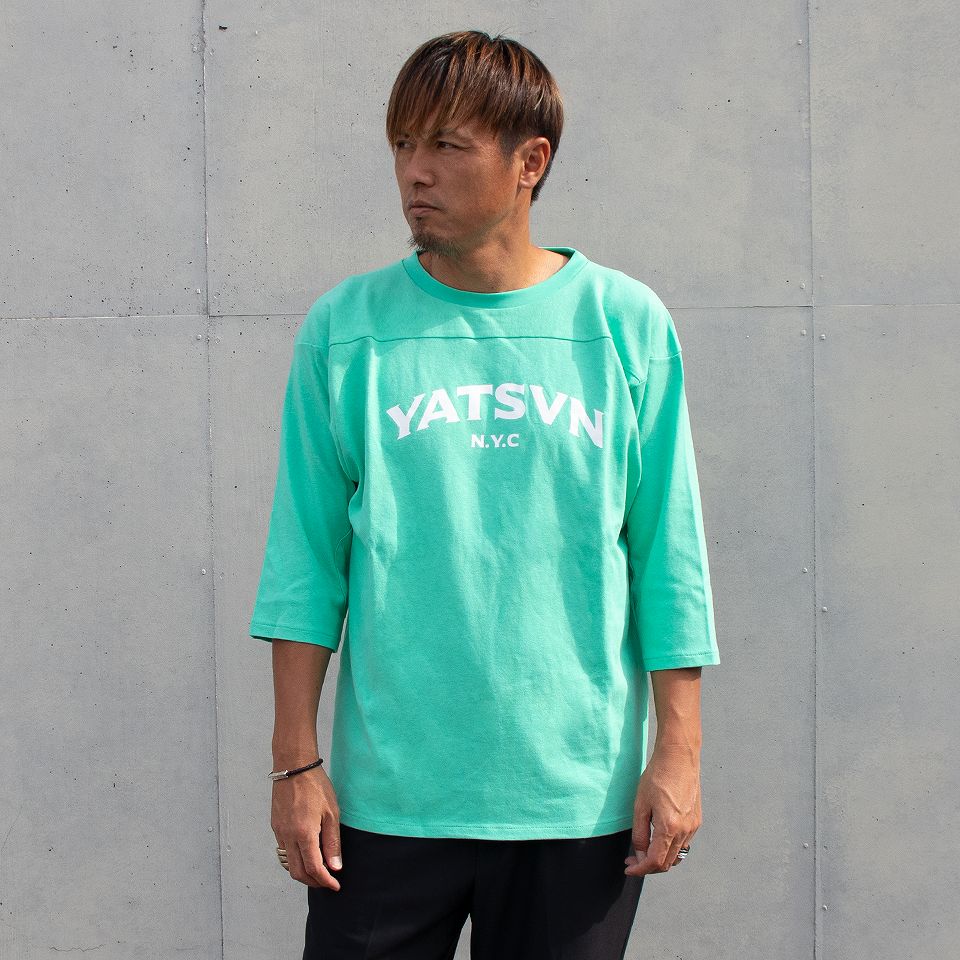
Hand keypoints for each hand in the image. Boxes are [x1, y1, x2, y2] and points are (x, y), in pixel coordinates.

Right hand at [271, 765, 343, 889]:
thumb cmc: (316, 786)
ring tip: (319, 869)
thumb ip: (332, 842)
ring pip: (289, 863)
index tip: (335, 886)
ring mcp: (279, 832)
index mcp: (304, 834)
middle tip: (328, 881)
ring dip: (303, 871)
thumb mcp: (331, 812)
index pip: (314, 869)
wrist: (293, 767)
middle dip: (313, 881)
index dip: (325, 881)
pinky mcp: (275, 826)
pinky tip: (307, 851)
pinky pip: (284, 850)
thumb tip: (335, 867)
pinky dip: (295, 858)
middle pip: (298, 872)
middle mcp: (288, 836)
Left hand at [624, 743, 701, 876]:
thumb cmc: (657, 776)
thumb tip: (639, 853)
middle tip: (633, 859)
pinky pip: (683, 844)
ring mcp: (693, 827)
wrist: (678, 758)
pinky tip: (658, 838)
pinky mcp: (697, 821)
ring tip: (644, 850)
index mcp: (669, 828)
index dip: (640, 869)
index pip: (655, 862)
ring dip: (660, 858)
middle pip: (667, 863)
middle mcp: (685, 831)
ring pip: (676, 856)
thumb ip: (640, 832)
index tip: (629, 868)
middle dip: (648, 866)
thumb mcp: (641, 804)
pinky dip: (670, 848)